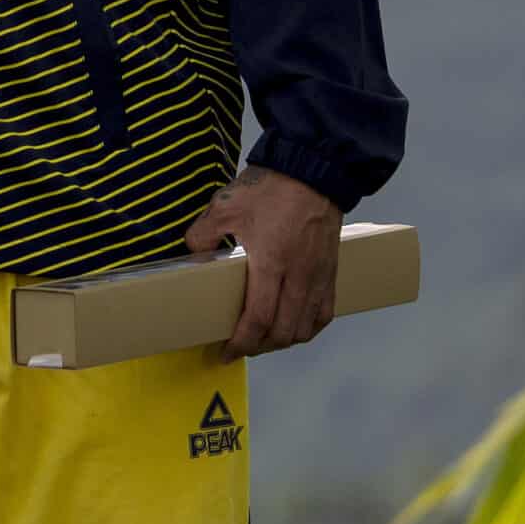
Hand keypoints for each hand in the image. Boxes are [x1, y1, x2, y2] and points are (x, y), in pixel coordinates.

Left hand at [182, 164, 341, 357]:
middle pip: (283, 332)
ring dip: (284, 341)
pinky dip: (308, 328)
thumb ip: (202, 234)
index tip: (225, 352)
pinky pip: (324, 313)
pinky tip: (294, 328)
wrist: (313, 171)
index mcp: (271, 264)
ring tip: (262, 341)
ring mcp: (319, 277)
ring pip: (305, 327)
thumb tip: (193, 255)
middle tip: (238, 348)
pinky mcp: (331, 271)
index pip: (259, 319)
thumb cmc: (269, 188)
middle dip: (259, 347)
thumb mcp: (224, 207)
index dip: (241, 342)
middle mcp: (299, 277)